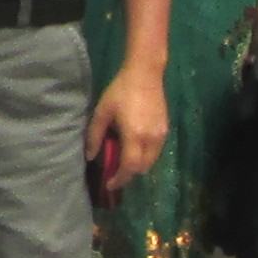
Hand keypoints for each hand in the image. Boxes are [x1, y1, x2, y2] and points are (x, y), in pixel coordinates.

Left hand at [87, 62, 170, 192]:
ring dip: (138, 165)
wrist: (145, 74)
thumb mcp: (102, 112)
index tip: (110, 184)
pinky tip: (135, 146)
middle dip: (128, 174)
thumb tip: (90, 156)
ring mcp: (161, 135)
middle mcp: (151, 139)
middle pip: (142, 169)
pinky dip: (146, 156)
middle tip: (115, 171)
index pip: (129, 167)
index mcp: (134, 136)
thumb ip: (95, 136)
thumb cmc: (120, 91)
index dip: (120, 179)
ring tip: (124, 159)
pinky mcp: (166, 130)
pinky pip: (157, 152)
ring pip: (151, 162)